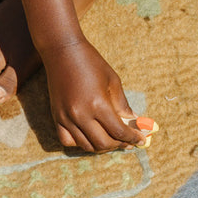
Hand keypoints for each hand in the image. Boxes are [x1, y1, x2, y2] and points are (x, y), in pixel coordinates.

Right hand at [42, 36, 142, 151]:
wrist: (62, 51)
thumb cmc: (91, 62)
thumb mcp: (113, 81)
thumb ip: (123, 105)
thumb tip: (133, 121)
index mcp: (98, 104)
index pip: (118, 131)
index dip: (132, 138)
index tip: (141, 140)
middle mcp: (80, 114)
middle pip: (103, 143)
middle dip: (118, 145)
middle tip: (127, 142)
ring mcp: (66, 117)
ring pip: (86, 145)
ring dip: (101, 146)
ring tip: (111, 140)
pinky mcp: (56, 116)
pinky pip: (67, 141)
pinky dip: (80, 143)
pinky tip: (90, 136)